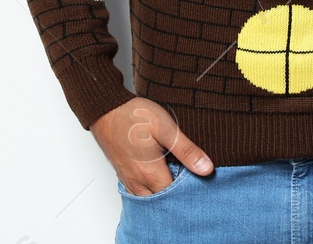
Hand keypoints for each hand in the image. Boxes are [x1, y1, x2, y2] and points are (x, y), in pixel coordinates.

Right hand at [93, 96, 212, 195]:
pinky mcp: (123, 174)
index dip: (190, 194)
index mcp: (150, 174)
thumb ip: (186, 151)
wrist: (105, 109)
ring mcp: (128, 180)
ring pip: (148, 200)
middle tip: (191, 187)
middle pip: (161, 203)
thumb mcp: (166, 128)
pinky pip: (138, 193)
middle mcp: (138, 183)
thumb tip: (207, 169)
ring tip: (177, 185)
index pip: (175, 198)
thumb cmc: (134, 116)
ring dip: (162, 197)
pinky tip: (158, 182)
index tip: (201, 186)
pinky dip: (150, 193)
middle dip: (176, 199)